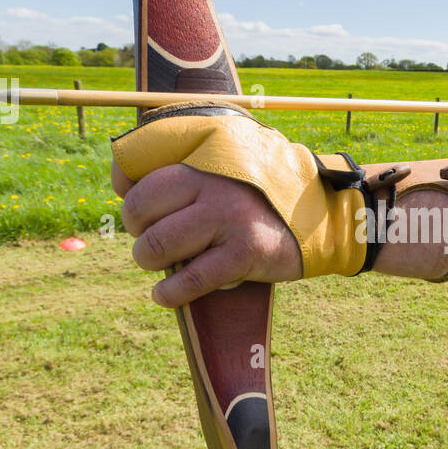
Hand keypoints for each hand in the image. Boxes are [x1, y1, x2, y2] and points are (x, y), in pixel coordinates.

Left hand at [112, 159, 302, 307]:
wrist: (325, 213)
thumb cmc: (266, 188)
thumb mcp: (230, 154)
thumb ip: (184, 158)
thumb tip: (122, 181)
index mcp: (204, 153)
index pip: (138, 173)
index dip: (129, 200)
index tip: (142, 215)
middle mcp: (212, 180)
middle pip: (140, 211)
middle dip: (139, 232)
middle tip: (154, 240)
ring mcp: (228, 217)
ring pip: (158, 246)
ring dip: (148, 261)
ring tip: (159, 265)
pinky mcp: (245, 252)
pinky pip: (190, 279)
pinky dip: (170, 293)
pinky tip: (165, 295)